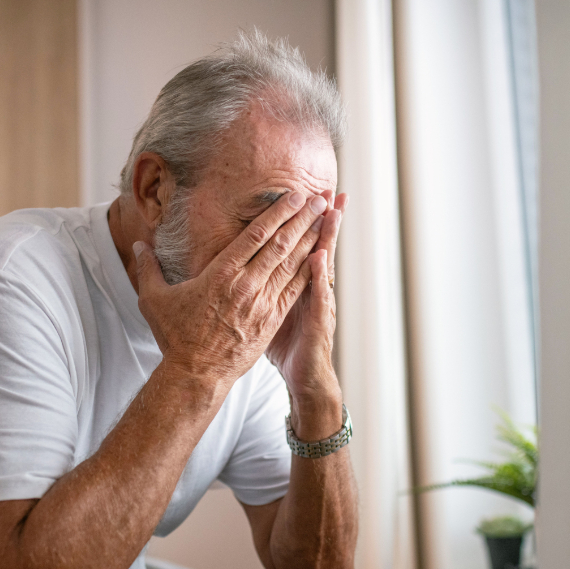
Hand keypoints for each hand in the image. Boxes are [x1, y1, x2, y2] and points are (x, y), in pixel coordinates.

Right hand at [133, 191, 327, 386]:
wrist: (196, 374)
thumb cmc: (175, 337)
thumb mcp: (154, 300)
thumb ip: (148, 268)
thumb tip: (138, 245)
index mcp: (220, 274)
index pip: (255, 235)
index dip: (277, 213)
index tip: (292, 197)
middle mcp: (246, 285)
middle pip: (280, 244)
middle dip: (301, 219)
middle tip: (318, 198)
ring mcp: (262, 304)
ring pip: (292, 264)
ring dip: (310, 239)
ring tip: (326, 219)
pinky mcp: (272, 321)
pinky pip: (295, 291)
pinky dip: (309, 271)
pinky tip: (320, 257)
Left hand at [266, 191, 347, 436]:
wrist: (304, 380)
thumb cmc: (286, 347)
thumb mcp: (271, 313)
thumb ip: (261, 290)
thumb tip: (238, 273)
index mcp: (295, 284)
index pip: (300, 246)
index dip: (302, 222)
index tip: (303, 195)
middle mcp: (310, 289)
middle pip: (316, 246)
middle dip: (321, 218)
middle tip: (329, 189)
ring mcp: (317, 305)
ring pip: (323, 265)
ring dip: (328, 238)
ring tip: (332, 210)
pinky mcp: (318, 323)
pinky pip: (320, 298)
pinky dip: (319, 279)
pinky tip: (318, 259)